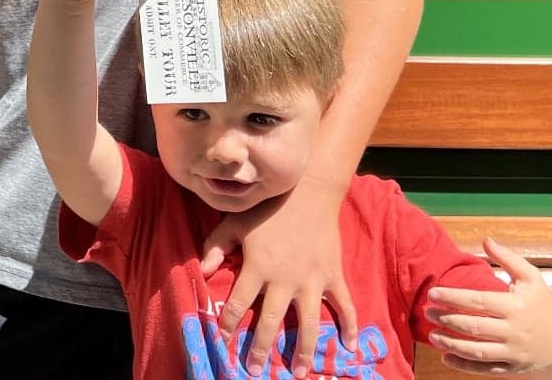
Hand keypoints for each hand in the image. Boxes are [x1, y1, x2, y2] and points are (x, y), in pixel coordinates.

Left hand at [203, 182, 356, 378]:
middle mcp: (284, 279)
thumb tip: (201, 271)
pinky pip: (344, 305)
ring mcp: (312, 280)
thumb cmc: (268, 208)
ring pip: (308, 323)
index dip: (229, 325)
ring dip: (302, 350)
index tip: (223, 343)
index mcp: (258, 267)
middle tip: (254, 371)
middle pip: (270, 322)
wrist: (309, 191)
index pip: (238, 304)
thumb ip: (216, 245)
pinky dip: (349, 325)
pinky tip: (349, 346)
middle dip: (261, 349)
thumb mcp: (235, 222)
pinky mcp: (333, 276)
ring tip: (298, 373)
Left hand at [425, 239, 551, 377]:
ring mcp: (513, 352)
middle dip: (447, 320)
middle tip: (427, 312)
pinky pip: (485, 369)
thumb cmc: (541, 303)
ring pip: (477, 351)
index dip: (453, 297)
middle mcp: (514, 331)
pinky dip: (464, 366)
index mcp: (516, 306)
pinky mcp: (512, 368)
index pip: (479, 301)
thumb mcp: (531, 277)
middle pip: (474, 327)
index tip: (433, 293)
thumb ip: (508, 258)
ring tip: (432, 336)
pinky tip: (446, 357)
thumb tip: (485, 240)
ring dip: (451, 344)